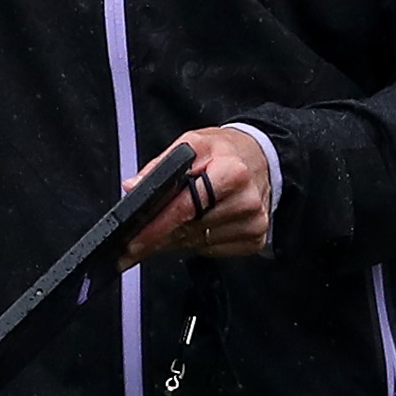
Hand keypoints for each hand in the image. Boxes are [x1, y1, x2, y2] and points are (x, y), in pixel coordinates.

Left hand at [119, 123, 274, 261]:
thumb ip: (161, 166)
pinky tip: (202, 223)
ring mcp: (253, 223)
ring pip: (198, 243)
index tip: (135, 241)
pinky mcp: (255, 239)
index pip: (185, 207)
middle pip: (189, 229)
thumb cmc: (226, 152)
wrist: (261, 158)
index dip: (156, 227)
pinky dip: (199, 241)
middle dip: (162, 232)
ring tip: (180, 218)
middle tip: (145, 233)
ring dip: (180, 237)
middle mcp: (247, 200)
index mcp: (232, 172)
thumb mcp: (193, 145)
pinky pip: (212, 250)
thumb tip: (134, 187)